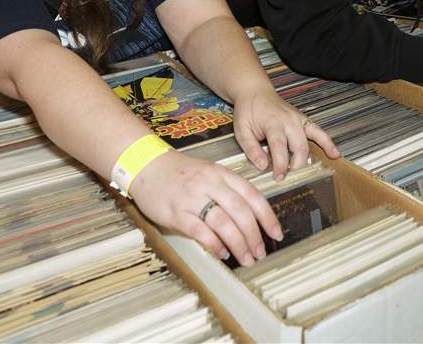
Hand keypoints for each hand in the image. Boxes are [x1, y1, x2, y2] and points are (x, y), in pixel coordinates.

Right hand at [129, 149, 282, 265]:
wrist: (145, 164)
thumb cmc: (178, 172)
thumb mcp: (208, 171)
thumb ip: (227, 190)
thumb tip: (250, 217)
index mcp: (220, 173)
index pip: (251, 195)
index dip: (267, 216)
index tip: (276, 233)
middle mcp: (209, 184)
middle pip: (240, 212)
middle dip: (254, 236)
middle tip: (260, 252)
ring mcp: (192, 198)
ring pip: (223, 223)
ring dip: (238, 244)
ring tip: (246, 258)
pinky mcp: (176, 212)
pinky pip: (200, 231)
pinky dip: (214, 244)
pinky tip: (222, 253)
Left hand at [232, 85, 339, 179]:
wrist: (255, 92)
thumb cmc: (248, 110)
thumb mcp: (241, 129)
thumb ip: (251, 148)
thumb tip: (262, 166)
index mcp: (273, 122)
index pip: (279, 147)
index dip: (280, 164)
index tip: (279, 177)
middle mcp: (289, 121)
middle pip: (299, 147)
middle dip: (296, 165)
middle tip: (288, 177)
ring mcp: (298, 120)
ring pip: (310, 142)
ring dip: (308, 159)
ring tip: (309, 173)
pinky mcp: (303, 120)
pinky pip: (319, 132)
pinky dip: (328, 143)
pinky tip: (335, 154)